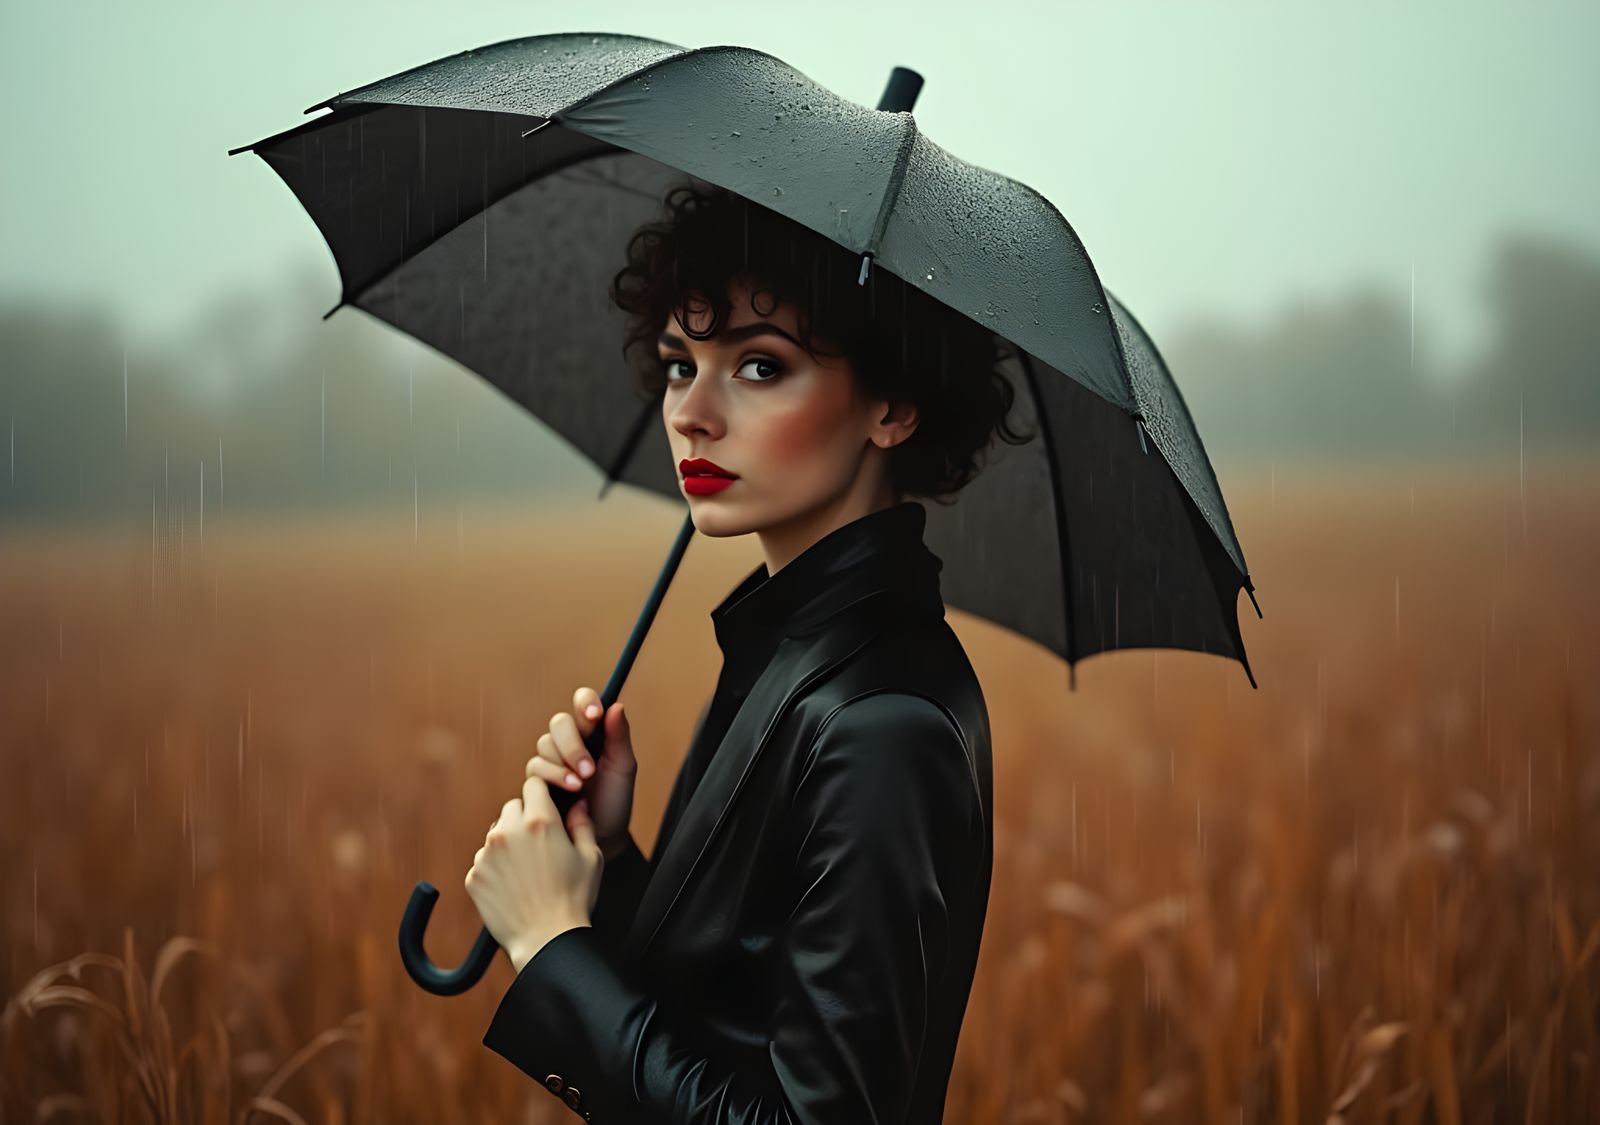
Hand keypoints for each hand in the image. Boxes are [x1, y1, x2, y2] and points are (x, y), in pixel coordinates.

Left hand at [464, 776, 602, 971]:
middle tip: (540, 844)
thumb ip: (583, 823)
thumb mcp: (591, 857)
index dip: (543, 794)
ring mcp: (486, 855)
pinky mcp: (473, 876)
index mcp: (540, 821)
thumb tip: (577, 804)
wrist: (546, 941)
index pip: (534, 784)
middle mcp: (508, 832)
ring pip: (496, 834)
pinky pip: (484, 861)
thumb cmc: (574, 900)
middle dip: (524, 818)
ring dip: (508, 843)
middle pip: (512, 807)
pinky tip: (514, 887)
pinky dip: (496, 868)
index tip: (548, 807)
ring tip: (528, 871)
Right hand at [527, 686, 637, 859]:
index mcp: (593, 732)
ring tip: (581, 785)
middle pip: (559, 724)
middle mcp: (569, 741)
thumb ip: (619, 737)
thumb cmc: (615, 799)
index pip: (583, 702)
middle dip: (573, 744)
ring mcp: (552, 760)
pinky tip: (570, 792)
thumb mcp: (623, 768)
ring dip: (563, 764)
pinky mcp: (537, 780)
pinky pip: (535, 768)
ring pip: (544, 745)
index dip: (585, 702)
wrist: (603, 835)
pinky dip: (552, 777)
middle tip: (589, 769)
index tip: (594, 714)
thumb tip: (616, 706)